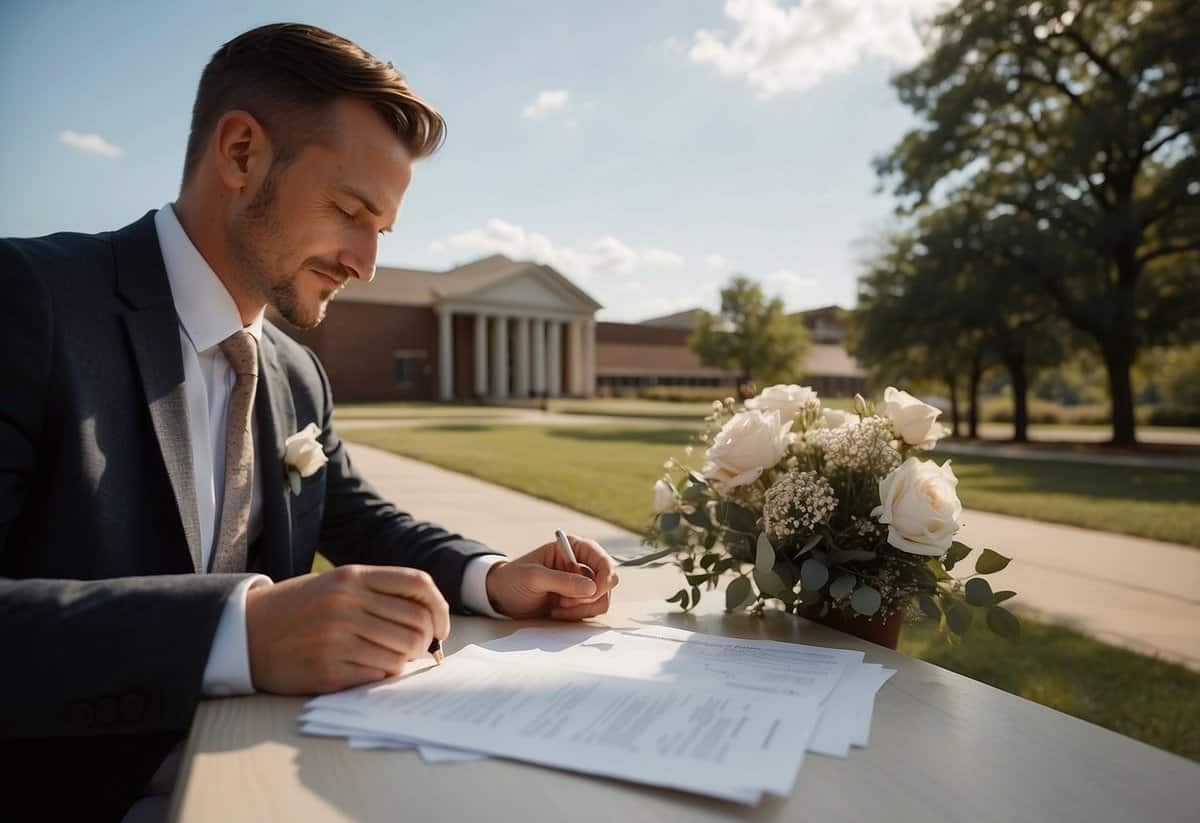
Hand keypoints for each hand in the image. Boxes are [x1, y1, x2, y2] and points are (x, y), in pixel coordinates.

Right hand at [244, 565, 449, 694]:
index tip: (440, 627)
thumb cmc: (299, 608)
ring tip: (390, 659)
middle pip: (417, 623)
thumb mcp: (336, 584)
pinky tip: (368, 669)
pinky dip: (382, 675)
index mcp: (352, 576)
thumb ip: (378, 593)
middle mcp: (346, 603)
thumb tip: (429, 619)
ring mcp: (336, 636)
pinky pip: (377, 675)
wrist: (245, 631)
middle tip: (417, 649)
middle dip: (425, 641)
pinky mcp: (328, 669)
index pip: (418, 584)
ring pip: (401, 652)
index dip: (439, 608)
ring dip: (404, 660)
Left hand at [484, 535, 619, 619]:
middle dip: (591, 595)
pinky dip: (577, 615)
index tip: (595, 591)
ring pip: (602, 598)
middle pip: (609, 580)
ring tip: (557, 608)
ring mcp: (582, 584)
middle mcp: (581, 564)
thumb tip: (593, 588)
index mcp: (573, 548)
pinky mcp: (579, 602)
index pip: (602, 558)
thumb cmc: (513, 579)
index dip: (605, 574)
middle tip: (565, 602)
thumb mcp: (534, 577)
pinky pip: (592, 611)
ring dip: (582, 608)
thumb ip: (562, 581)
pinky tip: (557, 612)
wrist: (501, 597)